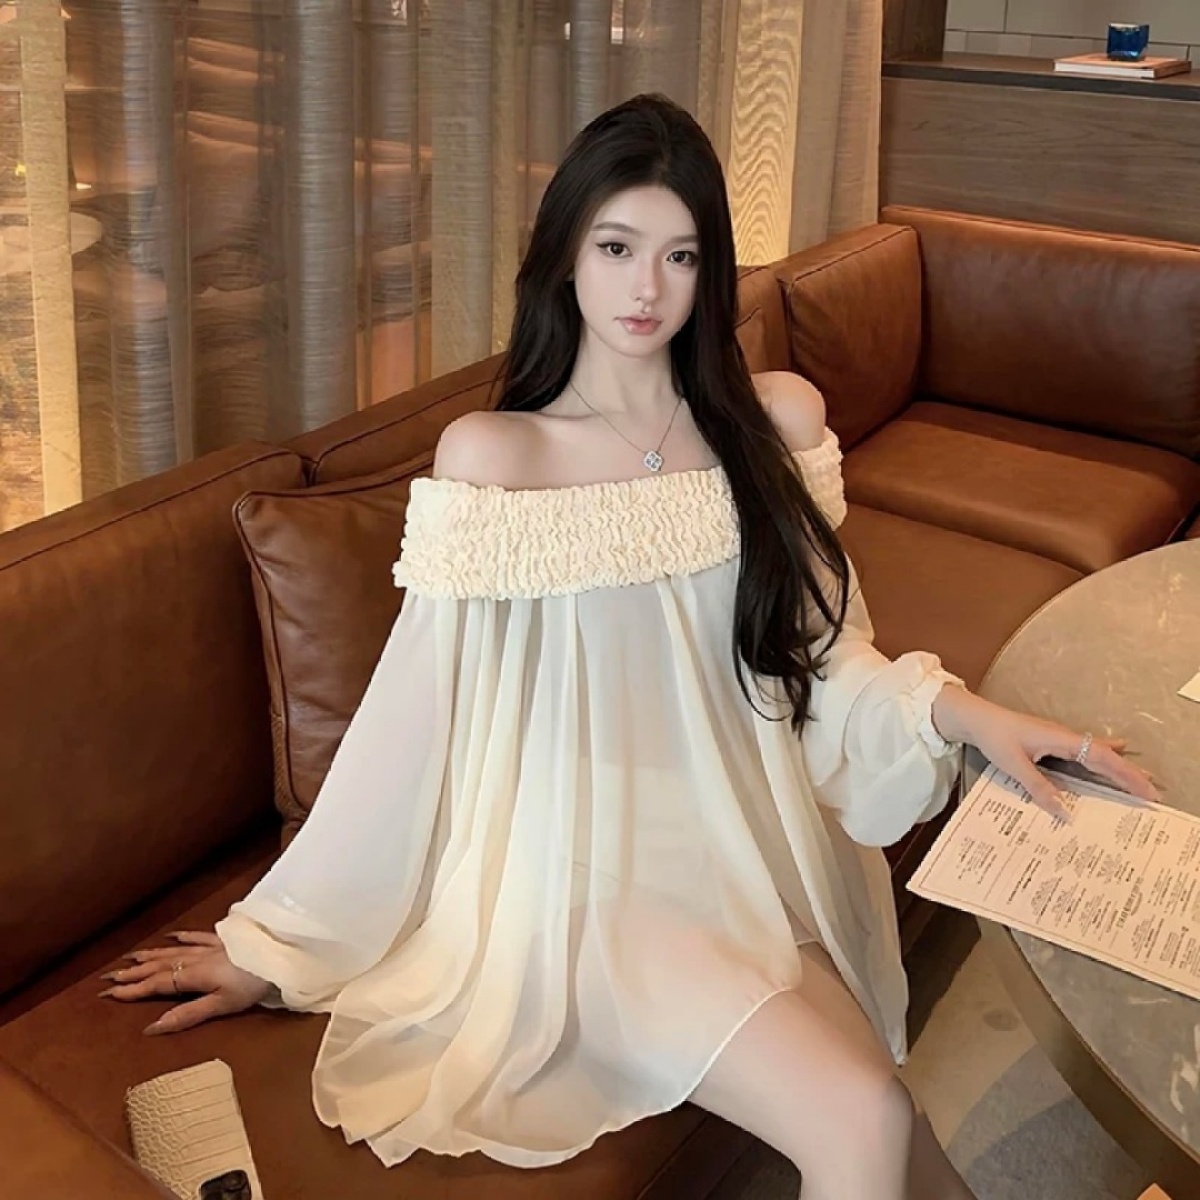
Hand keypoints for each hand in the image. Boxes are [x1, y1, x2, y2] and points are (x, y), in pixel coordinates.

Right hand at [99, 931, 270, 1035]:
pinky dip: (183, 937)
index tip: (107, 993)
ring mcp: (211, 947)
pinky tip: (173, 936)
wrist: (281, 953)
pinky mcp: (226, 939)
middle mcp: (198, 959)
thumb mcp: (222, 1005)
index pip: (157, 984)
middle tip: (109, 976)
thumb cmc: (253, 983)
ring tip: (131, 957)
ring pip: (174, 951)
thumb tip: (151, 1028)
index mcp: (194, 976)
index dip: (132, 990)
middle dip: (134, 972)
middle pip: (160, 966)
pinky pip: (198, 937)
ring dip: (152, 955)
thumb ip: (187, 1016)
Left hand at [932, 686, 1160, 819]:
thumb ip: (1039, 788)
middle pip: (1106, 756)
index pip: (1103, 758)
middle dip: (1130, 774)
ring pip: (1098, 753)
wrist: (976, 718)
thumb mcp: (1014, 766)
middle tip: (1154, 793)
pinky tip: (1114, 753)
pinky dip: (1102, 758)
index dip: (1127, 775)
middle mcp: (1066, 737)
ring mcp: (1060, 738)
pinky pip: (1085, 751)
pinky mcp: (1052, 741)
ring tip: (1140, 781)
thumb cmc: (994, 737)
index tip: (1147, 791)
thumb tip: (1064, 812)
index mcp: (1062, 740)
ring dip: (1119, 767)